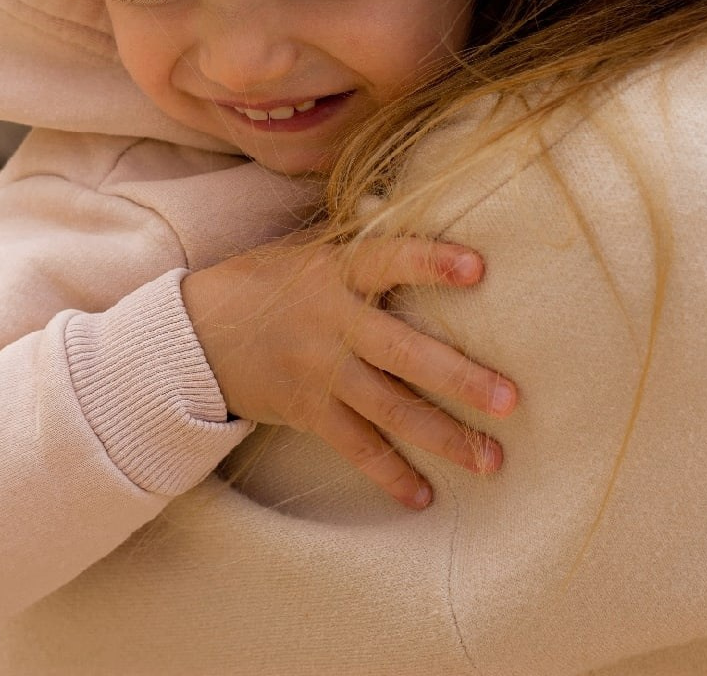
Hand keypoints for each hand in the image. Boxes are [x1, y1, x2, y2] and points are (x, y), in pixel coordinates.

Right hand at [181, 232, 516, 510]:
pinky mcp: (307, 410)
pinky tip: (424, 496)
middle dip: (459, 377)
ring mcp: (318, 370)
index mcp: (335, 269)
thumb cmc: (267, 281)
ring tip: (491, 459)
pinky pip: (356, 448)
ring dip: (443, 437)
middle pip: (403, 351)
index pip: (389, 259)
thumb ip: (360, 245)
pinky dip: (390, 474)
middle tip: (511, 399)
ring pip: (389, 409)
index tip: (479, 268)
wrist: (196, 332)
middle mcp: (331, 320)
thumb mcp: (308, 251)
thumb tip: (415, 211)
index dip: (431, 262)